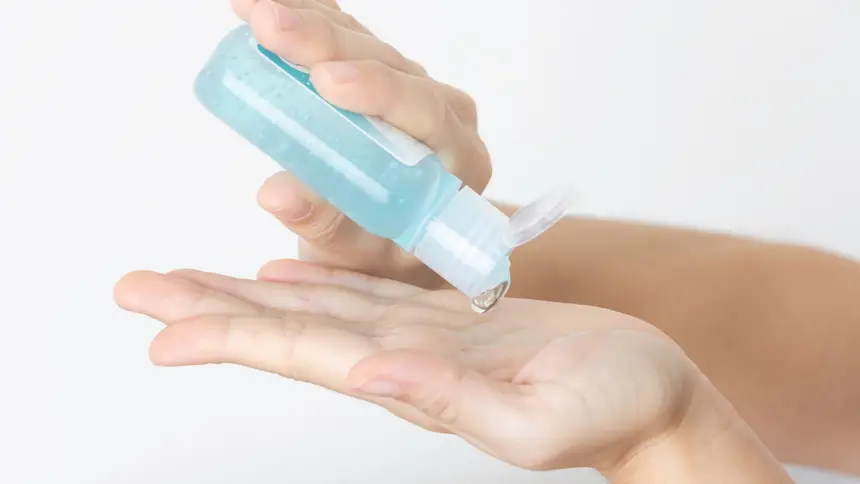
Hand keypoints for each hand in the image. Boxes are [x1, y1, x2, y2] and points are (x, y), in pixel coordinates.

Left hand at [115, 260, 699, 471]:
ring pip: (317, 309)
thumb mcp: (544, 417)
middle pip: (292, 331)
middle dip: (212, 312)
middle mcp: (404, 361)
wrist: (650, 392)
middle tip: (140, 292)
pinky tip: (281, 276)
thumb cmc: (614, 406)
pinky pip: (367, 295)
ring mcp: (421, 340)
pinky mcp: (448, 321)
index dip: (235, 339)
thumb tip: (379, 373)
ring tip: (188, 282)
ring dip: (249, 296)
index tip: (163, 332)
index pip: (308, 355)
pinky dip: (317, 284)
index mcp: (419, 383)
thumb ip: (458, 405)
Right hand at [232, 0, 491, 287]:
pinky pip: (348, 38)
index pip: (428, 113)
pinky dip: (309, 19)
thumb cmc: (387, 253)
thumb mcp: (359, 255)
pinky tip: (268, 5)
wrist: (400, 244)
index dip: (379, 91)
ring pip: (367, 44)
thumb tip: (274, 194)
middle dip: (328, 44)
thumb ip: (327, 226)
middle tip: (270, 26)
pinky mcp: (380, 74)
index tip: (327, 82)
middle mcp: (443, 114)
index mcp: (458, 160)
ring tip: (254, 11)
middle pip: (392, 65)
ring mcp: (412, 89)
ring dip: (311, 23)